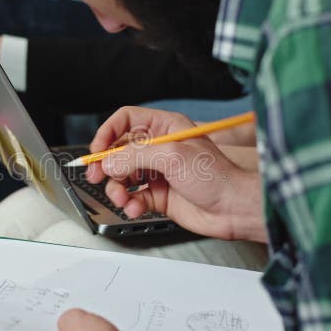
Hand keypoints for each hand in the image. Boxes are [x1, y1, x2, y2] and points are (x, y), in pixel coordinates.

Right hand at [85, 106, 266, 242]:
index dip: (108, 133)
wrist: (233, 208)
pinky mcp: (159, 195)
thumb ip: (134, 156)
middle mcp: (160, 148)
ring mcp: (158, 173)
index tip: (98, 151)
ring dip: (117, 189)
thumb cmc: (217, 176)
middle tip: (97, 177)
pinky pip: (133, 197)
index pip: (126, 121)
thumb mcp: (172, 156)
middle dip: (106, 165)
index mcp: (165, 128)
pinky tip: (136, 207)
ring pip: (123, 176)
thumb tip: (108, 163)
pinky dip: (130, 204)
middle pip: (119, 151)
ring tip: (122, 197)